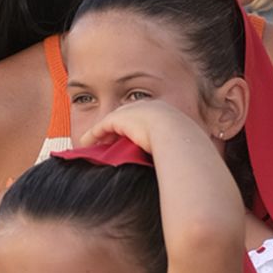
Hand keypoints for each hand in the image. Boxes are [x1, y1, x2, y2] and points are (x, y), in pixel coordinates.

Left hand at [71, 98, 194, 159]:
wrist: (178, 137)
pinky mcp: (121, 118)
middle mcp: (149, 107)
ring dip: (102, 132)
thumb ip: (175, 151)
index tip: (127, 141)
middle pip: (127, 116)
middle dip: (116, 128)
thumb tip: (175, 165)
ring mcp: (135, 110)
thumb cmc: (186, 148)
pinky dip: (93, 134)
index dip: (133, 129)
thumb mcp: (182, 147)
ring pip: (113, 120)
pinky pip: (103, 125)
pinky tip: (85, 143)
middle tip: (107, 142)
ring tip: (92, 144)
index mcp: (166, 112)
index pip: (145, 118)